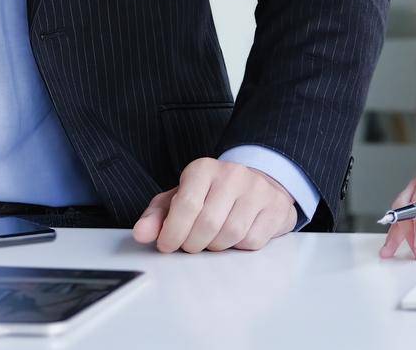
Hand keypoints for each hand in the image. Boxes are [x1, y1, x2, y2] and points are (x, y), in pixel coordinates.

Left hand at [131, 157, 297, 253]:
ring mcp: (257, 189)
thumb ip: (157, 216)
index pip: (186, 205)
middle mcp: (232, 174)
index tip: (167, 245)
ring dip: (216, 247)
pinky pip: (252, 241)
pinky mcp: (275, 207)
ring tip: (213, 239)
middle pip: (207, 224)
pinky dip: (239, 247)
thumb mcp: (179, 199)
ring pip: (230, 234)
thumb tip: (141, 233)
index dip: (173, 232)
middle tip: (191, 244)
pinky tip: (236, 236)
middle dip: (194, 244)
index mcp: (203, 169)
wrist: (257, 186)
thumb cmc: (212, 196)